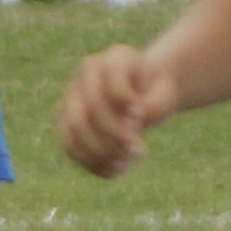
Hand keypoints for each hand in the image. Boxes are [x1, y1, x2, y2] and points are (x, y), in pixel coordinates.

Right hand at [57, 45, 173, 177]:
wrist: (141, 93)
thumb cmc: (154, 93)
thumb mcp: (165, 96)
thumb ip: (153, 107)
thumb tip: (128, 126)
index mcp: (114, 59)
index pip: (112, 78)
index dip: (124, 100)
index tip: (141, 116)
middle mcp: (86, 75)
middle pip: (91, 108)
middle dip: (114, 135)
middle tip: (140, 152)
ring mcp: (71, 96)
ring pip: (75, 129)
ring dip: (100, 153)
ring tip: (125, 166)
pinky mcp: (65, 121)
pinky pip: (70, 146)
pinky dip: (90, 163)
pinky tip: (113, 172)